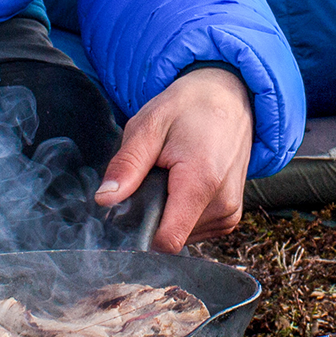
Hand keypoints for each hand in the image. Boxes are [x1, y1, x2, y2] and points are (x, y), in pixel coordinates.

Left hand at [94, 67, 253, 251]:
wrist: (230, 96)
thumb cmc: (189, 107)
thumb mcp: (150, 124)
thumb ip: (128, 164)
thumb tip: (104, 200)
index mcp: (202, 181)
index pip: (167, 241)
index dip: (139, 233)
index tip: (128, 208)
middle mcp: (223, 204)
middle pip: (170, 237)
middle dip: (152, 214)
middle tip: (154, 174)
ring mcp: (230, 213)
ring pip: (181, 236)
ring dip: (168, 212)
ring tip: (172, 175)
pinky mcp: (231, 216)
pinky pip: (194, 230)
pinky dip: (181, 212)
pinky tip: (183, 183)